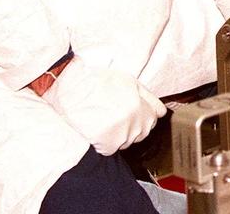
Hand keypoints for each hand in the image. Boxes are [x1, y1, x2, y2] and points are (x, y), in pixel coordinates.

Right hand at [42, 59, 165, 155]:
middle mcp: (135, 118)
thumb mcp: (127, 81)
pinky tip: (95, 130)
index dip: (146, 113)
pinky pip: (111, 149)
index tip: (135, 112)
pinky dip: (104, 144)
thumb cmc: (96, 81)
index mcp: (141, 102)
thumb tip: (162, 111)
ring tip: (103, 120)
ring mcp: (122, 132)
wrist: (68, 88)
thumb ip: (147, 96)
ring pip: (128, 141)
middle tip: (114, 116)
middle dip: (134, 125)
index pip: (156, 116)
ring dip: (119, 135)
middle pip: (144, 130)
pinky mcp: (108, 143)